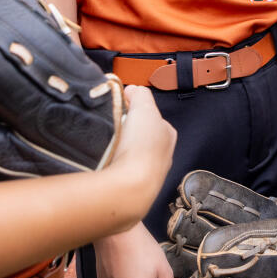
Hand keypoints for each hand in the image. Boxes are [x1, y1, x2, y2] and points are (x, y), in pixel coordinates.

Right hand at [108, 86, 175, 212]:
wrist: (131, 187)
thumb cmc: (141, 145)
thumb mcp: (143, 107)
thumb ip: (140, 94)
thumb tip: (133, 90)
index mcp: (168, 134)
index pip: (151, 115)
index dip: (134, 108)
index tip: (120, 107)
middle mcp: (163, 154)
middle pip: (141, 134)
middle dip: (127, 129)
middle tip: (112, 127)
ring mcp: (149, 173)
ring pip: (132, 152)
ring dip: (120, 147)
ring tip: (108, 146)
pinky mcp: (135, 186)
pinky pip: (123, 168)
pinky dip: (115, 163)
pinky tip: (108, 162)